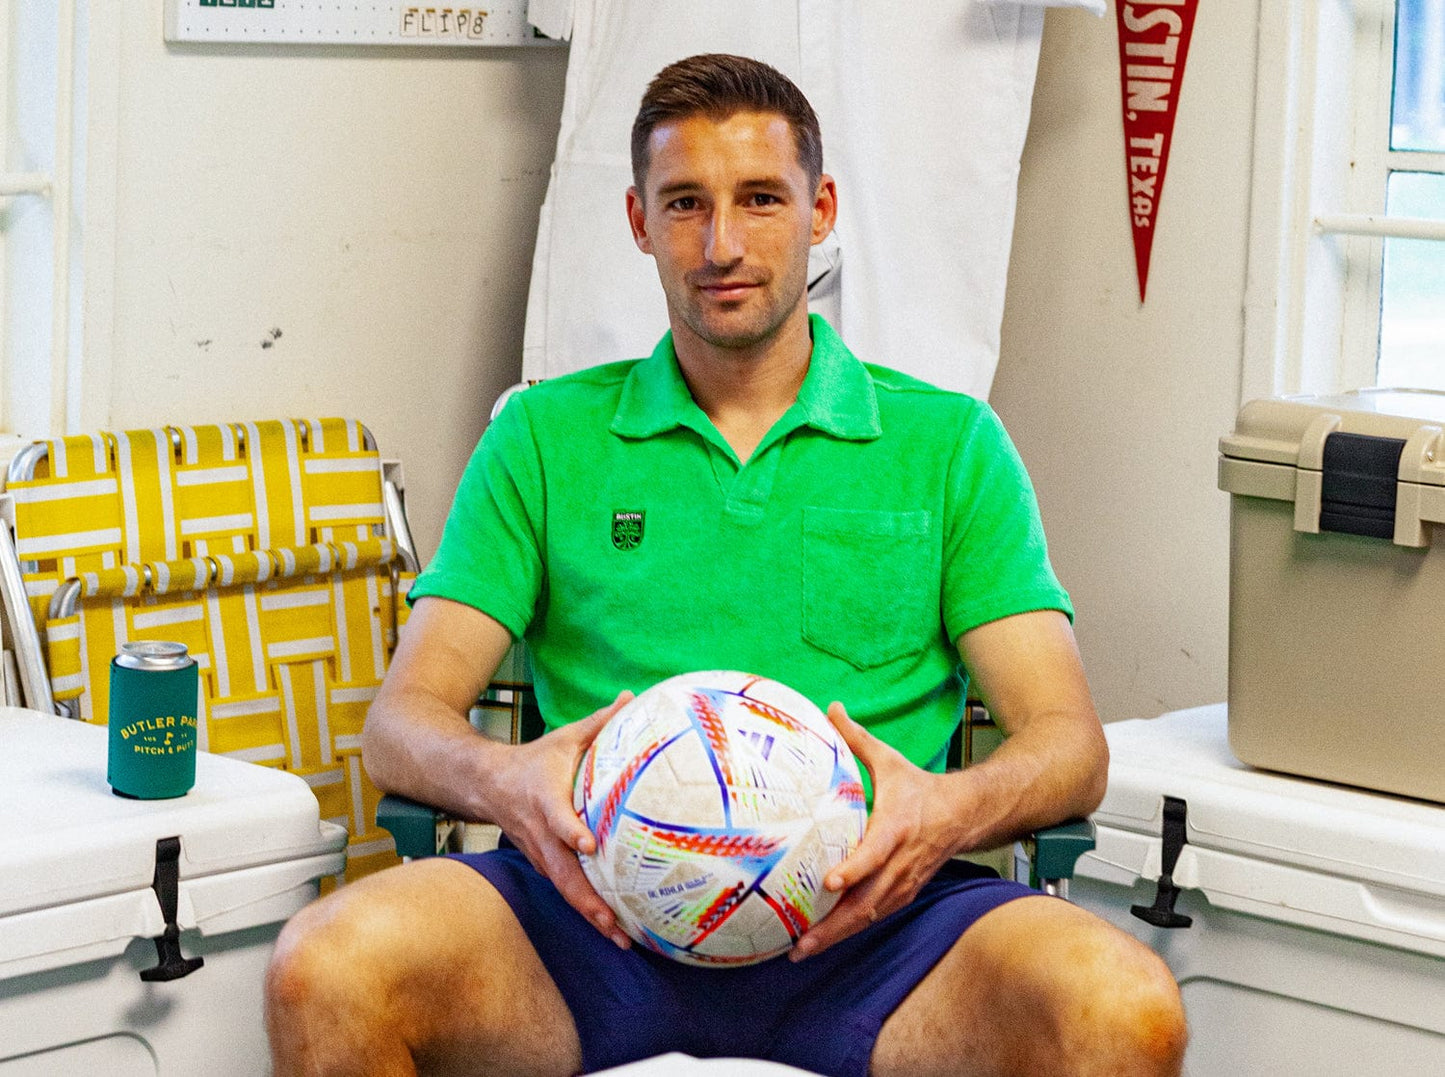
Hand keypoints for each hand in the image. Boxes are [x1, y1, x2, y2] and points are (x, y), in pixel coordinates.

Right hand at [485, 690, 634, 948]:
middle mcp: (540, 833)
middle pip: (562, 872)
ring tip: (621, 939)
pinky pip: (566, 890)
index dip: (570, 830)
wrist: (487, 785)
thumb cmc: (536, 760)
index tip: (589, 845)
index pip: (557, 817)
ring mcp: (539, 854)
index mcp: (545, 798)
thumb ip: (600, 721)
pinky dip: (586, 911)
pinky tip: (614, 929)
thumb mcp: (565, 737)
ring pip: (564, 889)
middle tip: (614, 921)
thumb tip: (631, 695)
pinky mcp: (543, 865)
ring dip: (590, 915)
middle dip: (587, 899)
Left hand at [790, 702, 963, 960]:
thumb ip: (856, 738)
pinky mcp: (902, 894)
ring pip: (869, 916)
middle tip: (800, 941)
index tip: (830, 881)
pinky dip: (848, 931)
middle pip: (867, 900)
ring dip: (837, 935)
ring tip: (802, 951)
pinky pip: (873, 917)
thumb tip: (830, 707)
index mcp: (896, 826)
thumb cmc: (918, 787)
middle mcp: (900, 861)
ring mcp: (903, 882)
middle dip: (833, 924)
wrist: (962, 815)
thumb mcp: (889, 760)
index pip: (875, 853)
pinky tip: (822, 941)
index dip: (854, 869)